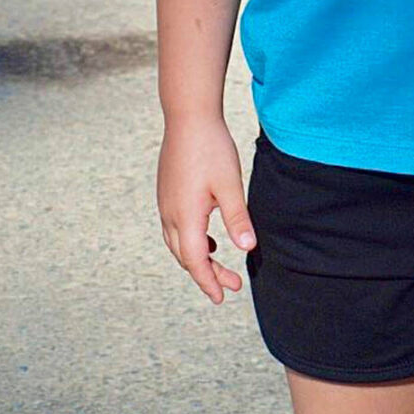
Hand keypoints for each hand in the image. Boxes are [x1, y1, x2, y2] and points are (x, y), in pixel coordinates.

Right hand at [157, 116, 256, 304]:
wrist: (188, 116)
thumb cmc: (210, 148)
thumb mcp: (230, 184)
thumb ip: (237, 217)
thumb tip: (247, 248)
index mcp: (185, 216)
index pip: (195, 261)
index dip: (209, 281)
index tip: (222, 297)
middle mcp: (170, 214)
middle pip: (185, 256)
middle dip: (208, 274)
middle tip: (232, 285)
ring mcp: (165, 203)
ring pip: (178, 243)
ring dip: (198, 257)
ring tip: (221, 265)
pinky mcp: (167, 193)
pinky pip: (176, 228)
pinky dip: (191, 241)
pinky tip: (209, 237)